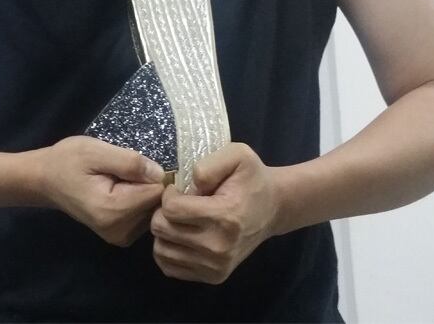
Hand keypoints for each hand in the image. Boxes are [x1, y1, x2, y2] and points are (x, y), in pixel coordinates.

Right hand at [39, 136, 165, 246]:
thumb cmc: (68, 161)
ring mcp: (121, 236)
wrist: (45, 180)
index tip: (133, 165)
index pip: (157, 192)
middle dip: (146, 184)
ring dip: (142, 192)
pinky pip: (145, 215)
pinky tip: (121, 192)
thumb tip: (161, 174)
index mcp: (113, 210)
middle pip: (157, 203)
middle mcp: (120, 230)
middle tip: (120, 172)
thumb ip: (130, 162)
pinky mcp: (121, 236)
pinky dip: (138, 201)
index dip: (151, 174)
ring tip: (118, 181)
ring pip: (153, 210)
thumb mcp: (96, 151)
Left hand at [150, 143, 280, 283]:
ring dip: (164, 232)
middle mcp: (219, 247)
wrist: (272, 208)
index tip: (180, 189)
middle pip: (161, 229)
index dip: (169, 194)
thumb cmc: (251, 179)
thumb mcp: (237, 155)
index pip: (171, 209)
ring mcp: (216, 266)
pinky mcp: (212, 277)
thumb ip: (208, 166)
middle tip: (178, 204)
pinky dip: (169, 250)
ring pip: (161, 250)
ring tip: (180, 220)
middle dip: (162, 212)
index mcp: (225, 216)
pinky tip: (181, 235)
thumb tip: (188, 188)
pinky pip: (169, 266)